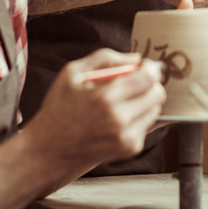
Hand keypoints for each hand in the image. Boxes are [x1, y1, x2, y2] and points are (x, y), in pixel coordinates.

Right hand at [24, 49, 165, 175]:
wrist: (50, 150)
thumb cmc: (59, 109)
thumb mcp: (72, 73)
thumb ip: (105, 58)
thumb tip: (136, 58)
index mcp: (104, 97)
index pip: (148, 77)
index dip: (149, 68)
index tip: (143, 67)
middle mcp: (119, 119)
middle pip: (157, 93)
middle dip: (149, 84)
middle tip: (134, 84)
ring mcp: (126, 136)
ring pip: (156, 109)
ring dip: (145, 101)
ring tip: (123, 102)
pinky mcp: (130, 148)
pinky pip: (147, 124)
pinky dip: (138, 118)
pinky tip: (118, 118)